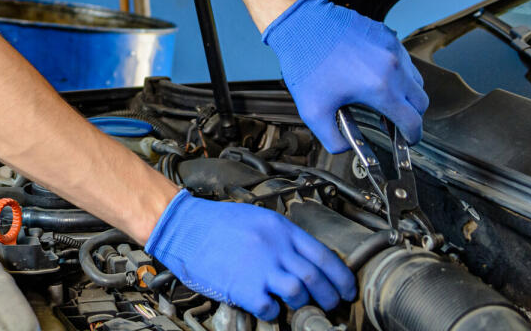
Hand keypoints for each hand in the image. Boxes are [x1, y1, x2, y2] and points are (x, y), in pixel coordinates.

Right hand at [145, 190, 355, 320]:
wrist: (184, 227)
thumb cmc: (216, 223)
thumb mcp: (256, 219)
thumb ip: (281, 237)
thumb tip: (304, 259)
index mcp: (280, 228)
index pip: (323, 255)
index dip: (341, 277)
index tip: (346, 289)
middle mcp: (275, 247)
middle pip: (315, 277)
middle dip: (329, 296)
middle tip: (331, 304)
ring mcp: (260, 267)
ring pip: (299, 293)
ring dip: (304, 303)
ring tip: (301, 306)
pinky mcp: (244, 287)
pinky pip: (271, 308)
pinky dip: (274, 312)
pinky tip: (269, 307)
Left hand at [262, 0, 429, 151]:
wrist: (301, 23)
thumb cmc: (306, 61)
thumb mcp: (313, 110)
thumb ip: (332, 138)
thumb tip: (345, 148)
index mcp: (380, 88)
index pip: (412, 121)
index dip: (412, 137)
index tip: (408, 139)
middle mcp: (392, 67)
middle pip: (421, 101)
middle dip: (412, 115)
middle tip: (395, 121)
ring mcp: (392, 47)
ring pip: (416, 79)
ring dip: (407, 93)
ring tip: (385, 98)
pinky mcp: (387, 34)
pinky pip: (404, 58)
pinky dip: (399, 72)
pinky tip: (377, 75)